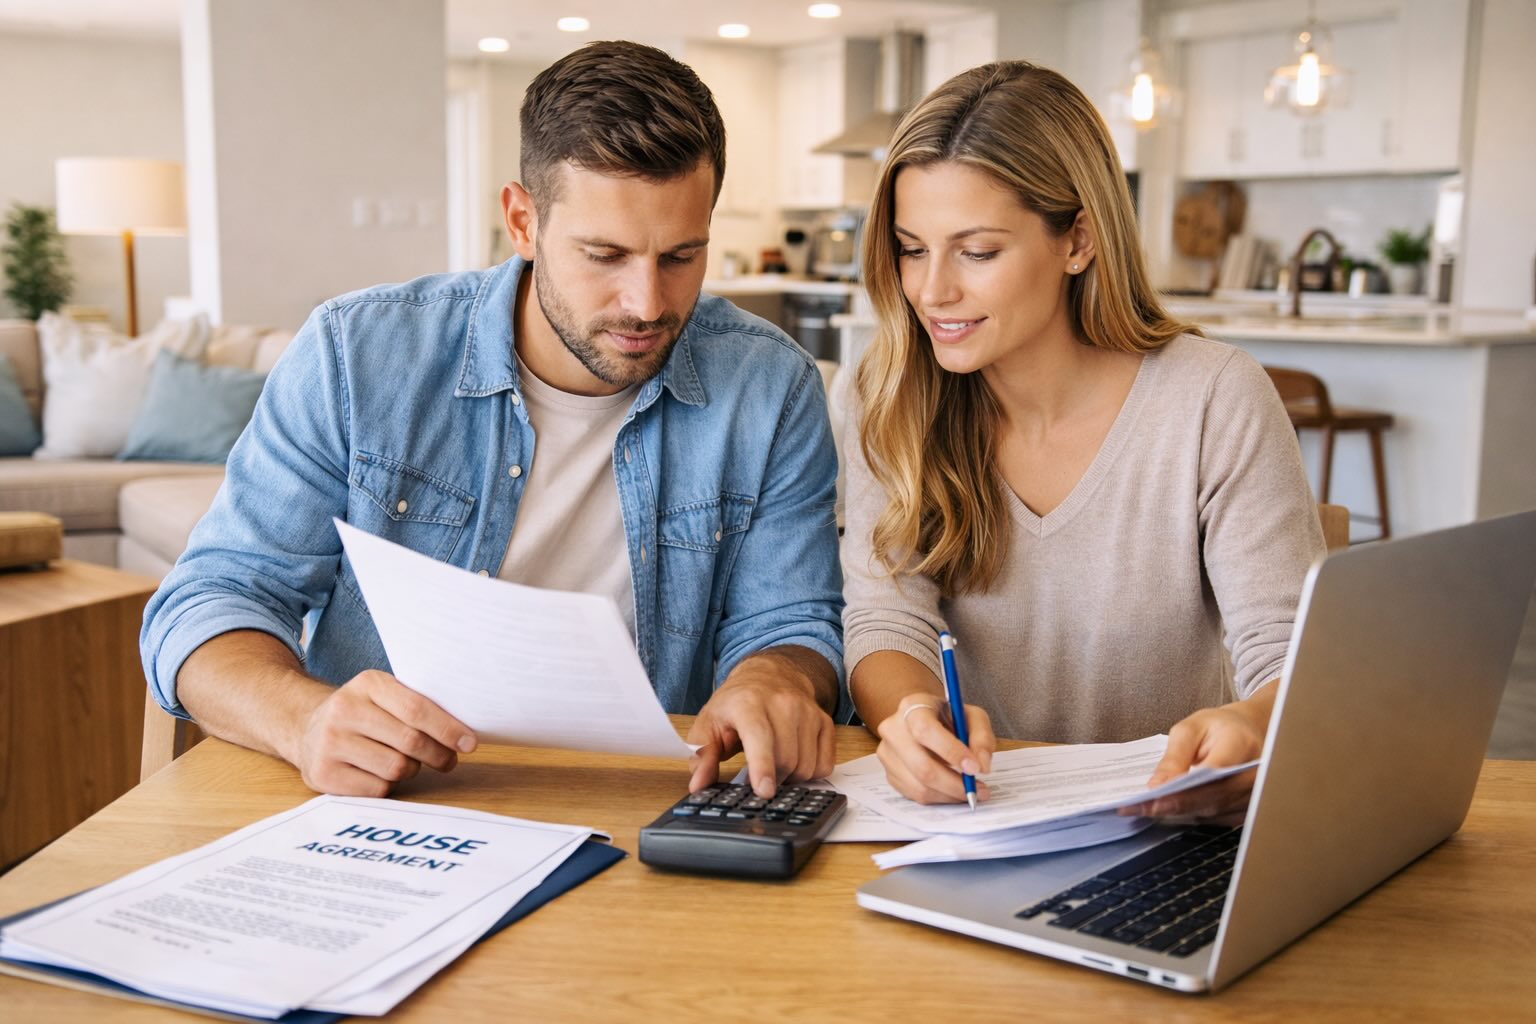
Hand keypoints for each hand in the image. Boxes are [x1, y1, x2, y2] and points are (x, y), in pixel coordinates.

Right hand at [292, 670, 476, 796]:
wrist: (306, 727)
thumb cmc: (363, 713)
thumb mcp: (384, 695)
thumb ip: (418, 705)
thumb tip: (463, 734)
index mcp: (368, 684)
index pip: (417, 709)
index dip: (448, 729)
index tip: (469, 743)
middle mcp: (344, 710)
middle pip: (411, 741)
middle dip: (438, 754)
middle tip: (449, 760)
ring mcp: (330, 743)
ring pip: (396, 768)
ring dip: (412, 769)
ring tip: (408, 762)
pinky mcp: (323, 774)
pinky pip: (377, 789)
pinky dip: (388, 785)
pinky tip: (380, 773)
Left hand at [686, 653, 835, 797]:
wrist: (769, 675)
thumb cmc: (735, 704)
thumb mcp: (708, 724)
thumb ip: (702, 757)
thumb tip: (698, 786)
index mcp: (749, 703)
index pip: (759, 737)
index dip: (762, 766)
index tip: (764, 791)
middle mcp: (783, 703)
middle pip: (785, 760)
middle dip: (771, 779)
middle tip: (757, 775)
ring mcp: (808, 711)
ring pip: (806, 766)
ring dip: (790, 777)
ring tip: (774, 764)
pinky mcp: (824, 721)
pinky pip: (824, 765)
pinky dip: (809, 772)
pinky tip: (794, 760)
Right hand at [875, 692, 995, 804]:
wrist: (926, 720)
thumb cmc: (950, 717)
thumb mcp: (973, 716)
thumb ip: (981, 737)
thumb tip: (981, 766)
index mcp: (912, 706)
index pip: (925, 730)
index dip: (951, 751)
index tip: (975, 768)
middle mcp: (893, 729)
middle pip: (921, 766)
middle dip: (955, 783)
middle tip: (979, 789)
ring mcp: (888, 753)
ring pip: (919, 786)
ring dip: (950, 794)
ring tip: (970, 790)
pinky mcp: (889, 773)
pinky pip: (916, 795)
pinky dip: (940, 797)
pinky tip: (953, 789)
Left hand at [1120, 683, 1275, 823]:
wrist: (1245, 732)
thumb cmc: (1216, 727)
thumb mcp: (1190, 729)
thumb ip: (1175, 757)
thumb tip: (1157, 786)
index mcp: (1241, 744)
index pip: (1212, 773)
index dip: (1183, 788)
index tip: (1153, 798)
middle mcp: (1254, 772)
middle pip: (1213, 798)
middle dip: (1175, 805)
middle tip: (1140, 809)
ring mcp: (1255, 794)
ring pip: (1214, 812)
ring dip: (1181, 814)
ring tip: (1147, 809)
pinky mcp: (1248, 808)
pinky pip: (1218, 818)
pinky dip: (1192, 815)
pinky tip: (1170, 811)